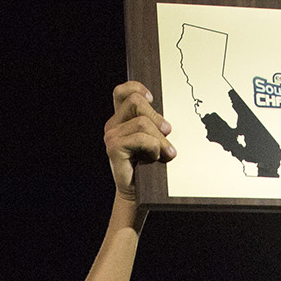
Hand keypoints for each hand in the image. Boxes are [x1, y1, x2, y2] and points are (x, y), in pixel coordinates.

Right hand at [105, 82, 173, 200]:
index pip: (122, 92)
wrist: (138, 192)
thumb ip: (153, 124)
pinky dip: (154, 147)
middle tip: (168, 132)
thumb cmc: (147, 166)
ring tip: (166, 152)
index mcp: (120, 119)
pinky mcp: (114, 148)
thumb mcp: (153, 139)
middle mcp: (113, 125)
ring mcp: (111, 136)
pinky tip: (154, 157)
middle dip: (157, 117)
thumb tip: (167, 118)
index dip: (136, 88)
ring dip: (160, 138)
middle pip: (136, 101)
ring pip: (142, 122)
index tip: (153, 98)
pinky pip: (141, 137)